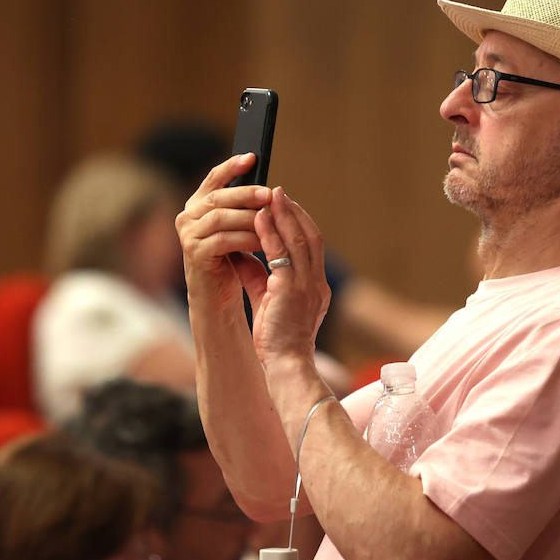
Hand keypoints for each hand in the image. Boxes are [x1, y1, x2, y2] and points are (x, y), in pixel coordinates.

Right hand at [176, 154, 273, 309]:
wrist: (217, 298)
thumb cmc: (232, 262)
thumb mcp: (237, 229)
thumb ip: (244, 209)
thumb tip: (271, 190)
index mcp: (198, 205)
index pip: (214, 178)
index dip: (232, 166)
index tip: (253, 157)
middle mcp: (187, 216)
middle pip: (218, 196)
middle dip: (246, 193)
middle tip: (270, 194)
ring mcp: (188, 234)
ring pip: (221, 217)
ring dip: (249, 218)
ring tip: (272, 220)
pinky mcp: (194, 253)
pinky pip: (223, 240)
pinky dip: (246, 239)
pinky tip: (264, 242)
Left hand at [248, 187, 330, 365]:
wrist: (287, 367)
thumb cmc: (278, 342)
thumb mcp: (268, 303)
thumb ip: (259, 278)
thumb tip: (242, 256)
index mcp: (316, 287)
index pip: (313, 246)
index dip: (300, 224)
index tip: (285, 208)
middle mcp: (316, 283)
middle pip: (311, 236)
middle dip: (294, 212)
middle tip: (278, 192)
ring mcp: (307, 286)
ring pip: (299, 240)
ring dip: (284, 215)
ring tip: (270, 195)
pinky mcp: (291, 291)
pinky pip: (282, 254)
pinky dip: (271, 233)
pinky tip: (260, 219)